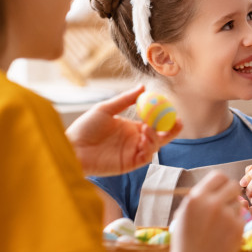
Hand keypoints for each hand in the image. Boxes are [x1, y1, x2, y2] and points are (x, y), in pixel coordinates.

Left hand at [67, 85, 182, 175]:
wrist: (72, 148)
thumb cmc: (84, 128)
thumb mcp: (105, 109)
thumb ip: (125, 100)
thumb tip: (142, 87)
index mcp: (131, 127)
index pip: (153, 122)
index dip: (164, 117)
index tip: (171, 108)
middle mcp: (134, 140)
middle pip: (159, 136)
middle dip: (171, 130)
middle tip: (178, 121)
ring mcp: (133, 152)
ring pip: (155, 146)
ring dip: (156, 137)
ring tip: (147, 128)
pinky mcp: (129, 164)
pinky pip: (146, 157)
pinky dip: (149, 147)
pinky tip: (143, 138)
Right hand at [168, 170, 243, 251]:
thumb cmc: (185, 241)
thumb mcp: (184, 214)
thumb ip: (200, 199)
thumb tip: (216, 187)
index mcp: (197, 198)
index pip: (219, 176)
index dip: (221, 183)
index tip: (221, 190)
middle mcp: (213, 203)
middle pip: (233, 185)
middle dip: (232, 193)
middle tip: (227, 203)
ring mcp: (227, 215)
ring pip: (239, 203)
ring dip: (232, 211)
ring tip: (219, 226)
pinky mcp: (237, 228)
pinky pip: (241, 218)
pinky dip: (235, 224)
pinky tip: (224, 235)